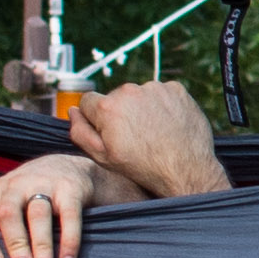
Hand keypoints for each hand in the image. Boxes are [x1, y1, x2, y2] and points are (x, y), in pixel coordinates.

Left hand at [0, 150, 107, 257]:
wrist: (67, 166)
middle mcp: (14, 186)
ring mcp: (42, 183)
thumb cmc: (30, 196)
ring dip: (41, 245)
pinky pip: (69, 215)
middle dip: (16, 244)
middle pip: (9, 214)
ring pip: (38, 215)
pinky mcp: (69, 187)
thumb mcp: (7, 204)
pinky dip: (69, 240)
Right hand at [60, 78, 229, 198]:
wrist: (186, 169)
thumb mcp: (103, 157)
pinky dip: (162, 106)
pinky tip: (167, 125)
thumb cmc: (143, 167)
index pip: (87, 101)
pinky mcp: (176, 89)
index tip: (110, 134)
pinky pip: (160, 93)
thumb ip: (80, 132)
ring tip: (153, 133)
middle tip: (134, 138)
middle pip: (114, 97)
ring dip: (142, 109)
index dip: (96, 120)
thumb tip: (72, 111)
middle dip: (120, 113)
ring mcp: (155, 88)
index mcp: (107, 106)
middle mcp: (130, 91)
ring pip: (138, 95)